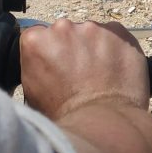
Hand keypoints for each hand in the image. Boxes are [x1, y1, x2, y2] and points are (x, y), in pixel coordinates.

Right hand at [20, 19, 150, 121]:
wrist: (102, 124)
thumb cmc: (65, 117)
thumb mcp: (32, 95)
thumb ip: (35, 68)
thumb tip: (43, 65)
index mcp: (36, 41)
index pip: (38, 37)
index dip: (48, 53)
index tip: (55, 66)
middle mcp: (63, 28)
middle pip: (65, 33)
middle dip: (70, 48)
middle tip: (78, 74)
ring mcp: (93, 28)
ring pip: (91, 34)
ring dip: (93, 48)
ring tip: (99, 76)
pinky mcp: (119, 32)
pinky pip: (115, 36)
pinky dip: (115, 49)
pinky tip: (115, 71)